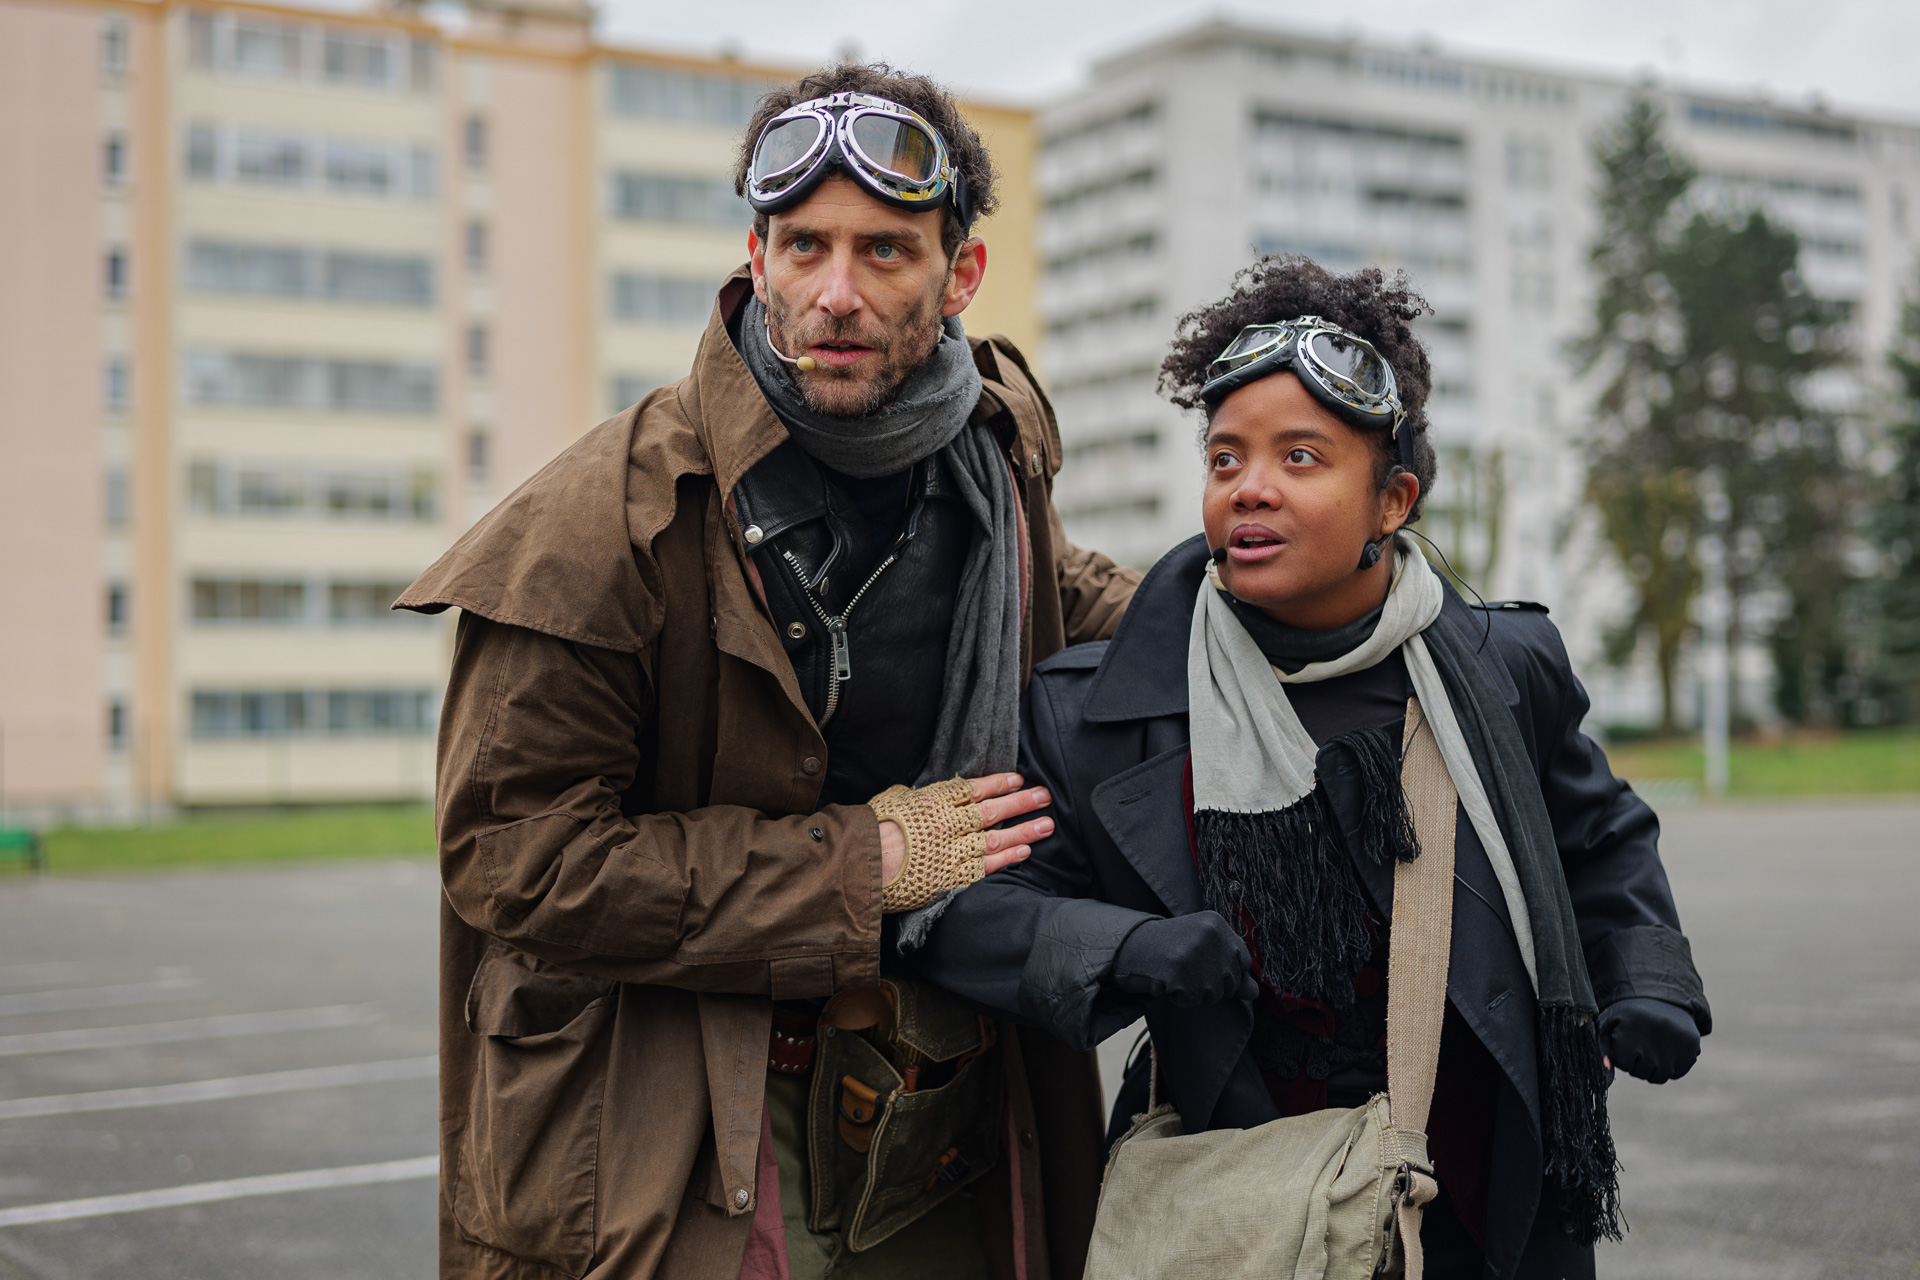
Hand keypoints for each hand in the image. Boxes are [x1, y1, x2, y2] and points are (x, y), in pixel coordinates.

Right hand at [877, 774, 1050, 885]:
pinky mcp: (953, 875)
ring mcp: (953, 850)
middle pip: (992, 810)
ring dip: (1024, 830)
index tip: (1018, 779)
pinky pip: (987, 865)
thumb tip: (915, 792)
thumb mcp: (890, 801)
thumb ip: (910, 796)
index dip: (998, 783)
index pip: (973, 789)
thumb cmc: (871, 831)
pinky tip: (1026, 851)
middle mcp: (949, 823)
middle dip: (1021, 803)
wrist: (864, 865)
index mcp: (933, 802)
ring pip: (996, 837)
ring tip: (1047, 824)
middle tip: (1045, 796)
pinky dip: (1007, 857)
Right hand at [1110, 912, 1259, 1007]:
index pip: (1243, 961)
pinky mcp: (1178, 972)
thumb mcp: (1204, 950)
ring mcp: (1194, 953)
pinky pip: (1192, 1001)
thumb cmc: (1170, 948)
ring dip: (1194, 992)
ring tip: (1175, 973)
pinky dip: (1179, 997)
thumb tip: (1254, 993)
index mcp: (1217, 923)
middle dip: (1211, 984)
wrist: (1129, 946)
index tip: (1203, 963)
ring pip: (1213, 994)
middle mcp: (1209, 934)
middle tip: (1186, 968)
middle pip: (1231, 982)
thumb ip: (1231, 969)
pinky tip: (1166, 981)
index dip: (1226, 971)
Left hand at [1599, 996, 1700, 1083]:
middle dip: (1637, 1061)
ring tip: (1653, 1046)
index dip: (1622, 1054)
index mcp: (1629, 1036)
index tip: (1625, 1039)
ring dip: (1654, 1066)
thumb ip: (1601, 1046)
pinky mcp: (1691, 1052)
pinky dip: (1671, 1066)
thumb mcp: (1610, 1022)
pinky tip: (1667, 1048)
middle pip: (1640, 1073)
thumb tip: (1606, 1068)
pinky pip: (1676, 1074)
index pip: (1623, 1064)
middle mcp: (1652, 1045)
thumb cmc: (1632, 1015)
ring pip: (1659, 1077)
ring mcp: (1674, 1051)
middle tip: (1641, 1042)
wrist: (1665, 1000)